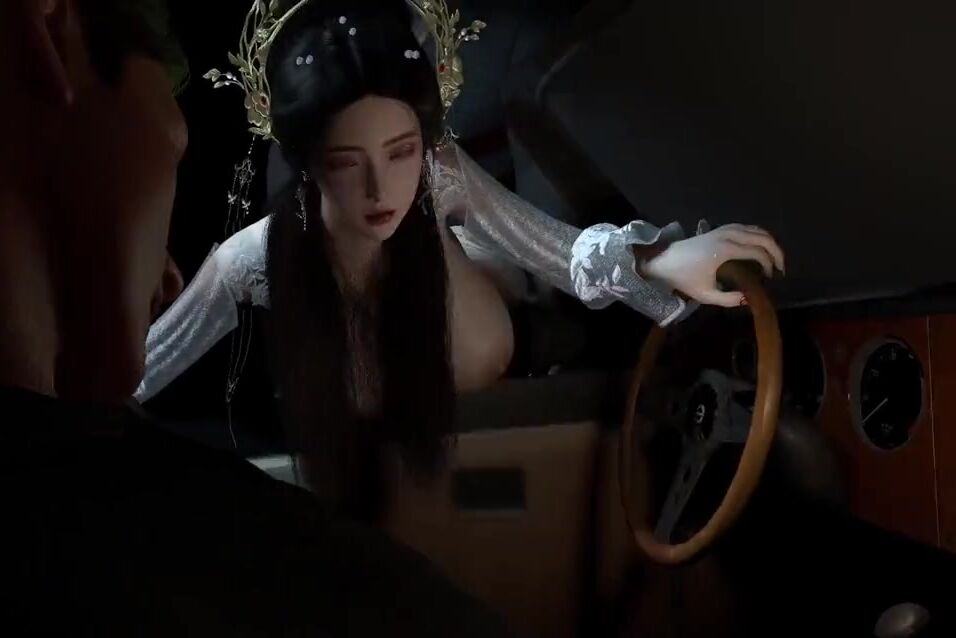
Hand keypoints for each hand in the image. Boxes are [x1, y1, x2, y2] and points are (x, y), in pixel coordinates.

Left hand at [638, 224, 784, 306]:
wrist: (663, 261)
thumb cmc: (683, 278)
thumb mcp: (705, 294)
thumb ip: (728, 299)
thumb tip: (748, 299)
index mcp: (725, 250)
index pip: (757, 252)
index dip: (769, 264)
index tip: (770, 278)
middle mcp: (727, 235)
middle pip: (761, 236)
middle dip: (775, 251)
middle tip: (780, 268)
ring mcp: (722, 229)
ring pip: (754, 228)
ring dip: (767, 241)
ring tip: (773, 257)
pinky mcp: (718, 229)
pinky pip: (744, 227)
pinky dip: (756, 234)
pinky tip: (759, 245)